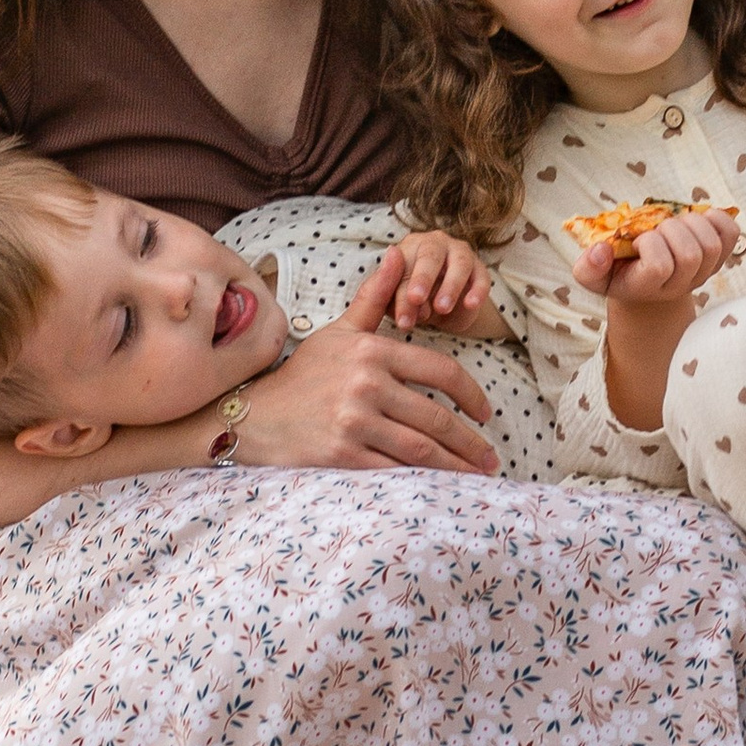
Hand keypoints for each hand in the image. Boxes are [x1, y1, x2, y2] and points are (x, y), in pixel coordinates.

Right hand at [231, 284, 498, 474]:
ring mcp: (355, 422)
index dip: (472, 394)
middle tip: (491, 456)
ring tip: (478, 476)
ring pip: (421, 449)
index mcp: (373, 352)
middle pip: (437, 418)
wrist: (255, 415)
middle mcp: (367, 385)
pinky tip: (439, 489)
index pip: (440, 370)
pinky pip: (393, 471)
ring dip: (455, 467)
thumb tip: (397, 256)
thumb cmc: (303, 375)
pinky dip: (421, 482)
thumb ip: (374, 298)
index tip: (486, 412)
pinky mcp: (343, 455)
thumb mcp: (339, 332)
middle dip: (471, 442)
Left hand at [374, 230, 507, 337]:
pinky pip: (482, 276)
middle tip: (417, 300)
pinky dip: (478, 290)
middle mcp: (434, 243)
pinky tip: (471, 305)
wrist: (440, 310)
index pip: (403, 266)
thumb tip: (390, 285)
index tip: (403, 319)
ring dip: (451, 285)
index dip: (402, 293)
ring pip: (459, 262)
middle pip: (430, 254)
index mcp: (408, 247)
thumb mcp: (396, 302)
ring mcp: (459, 252)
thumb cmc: (411, 301)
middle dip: (423, 278)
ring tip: (442, 308)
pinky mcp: (479, 268)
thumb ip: (392, 297)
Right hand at [572, 205, 741, 309]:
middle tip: (657, 228)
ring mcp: (703, 273)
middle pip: (690, 255)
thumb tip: (601, 249)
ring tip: (676, 222)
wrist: (648, 283)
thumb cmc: (618, 273)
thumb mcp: (594, 275)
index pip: (659, 267)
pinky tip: (700, 218)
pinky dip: (718, 219)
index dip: (650, 245)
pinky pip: (730, 235)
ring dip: (693, 223)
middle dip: (671, 230)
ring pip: (711, 245)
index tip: (638, 240)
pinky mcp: (718, 258)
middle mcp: (680, 285)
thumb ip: (587, 267)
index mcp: (649, 288)